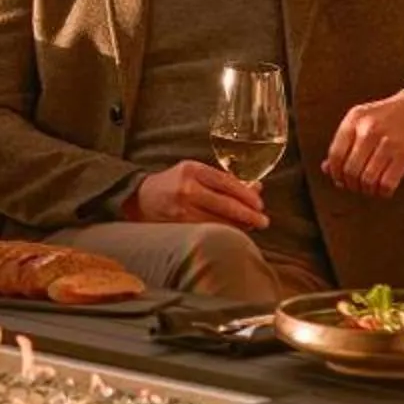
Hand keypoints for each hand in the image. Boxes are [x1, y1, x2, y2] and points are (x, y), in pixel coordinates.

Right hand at [131, 160, 268, 229]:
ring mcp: (182, 210)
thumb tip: (256, 188)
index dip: (247, 195)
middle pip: (226, 205)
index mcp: (192, 170)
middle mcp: (187, 189)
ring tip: (251, 227)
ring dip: (239, 226)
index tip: (260, 204)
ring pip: (219, 221)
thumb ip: (223, 180)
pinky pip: (209, 231)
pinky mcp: (179, 226)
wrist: (140, 199)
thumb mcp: (195, 172)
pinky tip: (233, 233)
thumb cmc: (172, 183)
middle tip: (263, 221)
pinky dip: (224, 232)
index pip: (227, 183)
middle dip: (249, 215)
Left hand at [322, 89, 403, 197]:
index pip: (335, 154)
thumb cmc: (388, 116)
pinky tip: (383, 188)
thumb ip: (343, 142)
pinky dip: (383, 192)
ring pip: (367, 179)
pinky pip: (387, 183)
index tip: (339, 179)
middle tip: (356, 186)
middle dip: (351, 184)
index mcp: (355, 119)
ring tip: (369, 187)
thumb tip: (326, 169)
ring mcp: (388, 142)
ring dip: (366, 190)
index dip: (335, 172)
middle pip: (350, 170)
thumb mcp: (362, 120)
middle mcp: (369, 130)